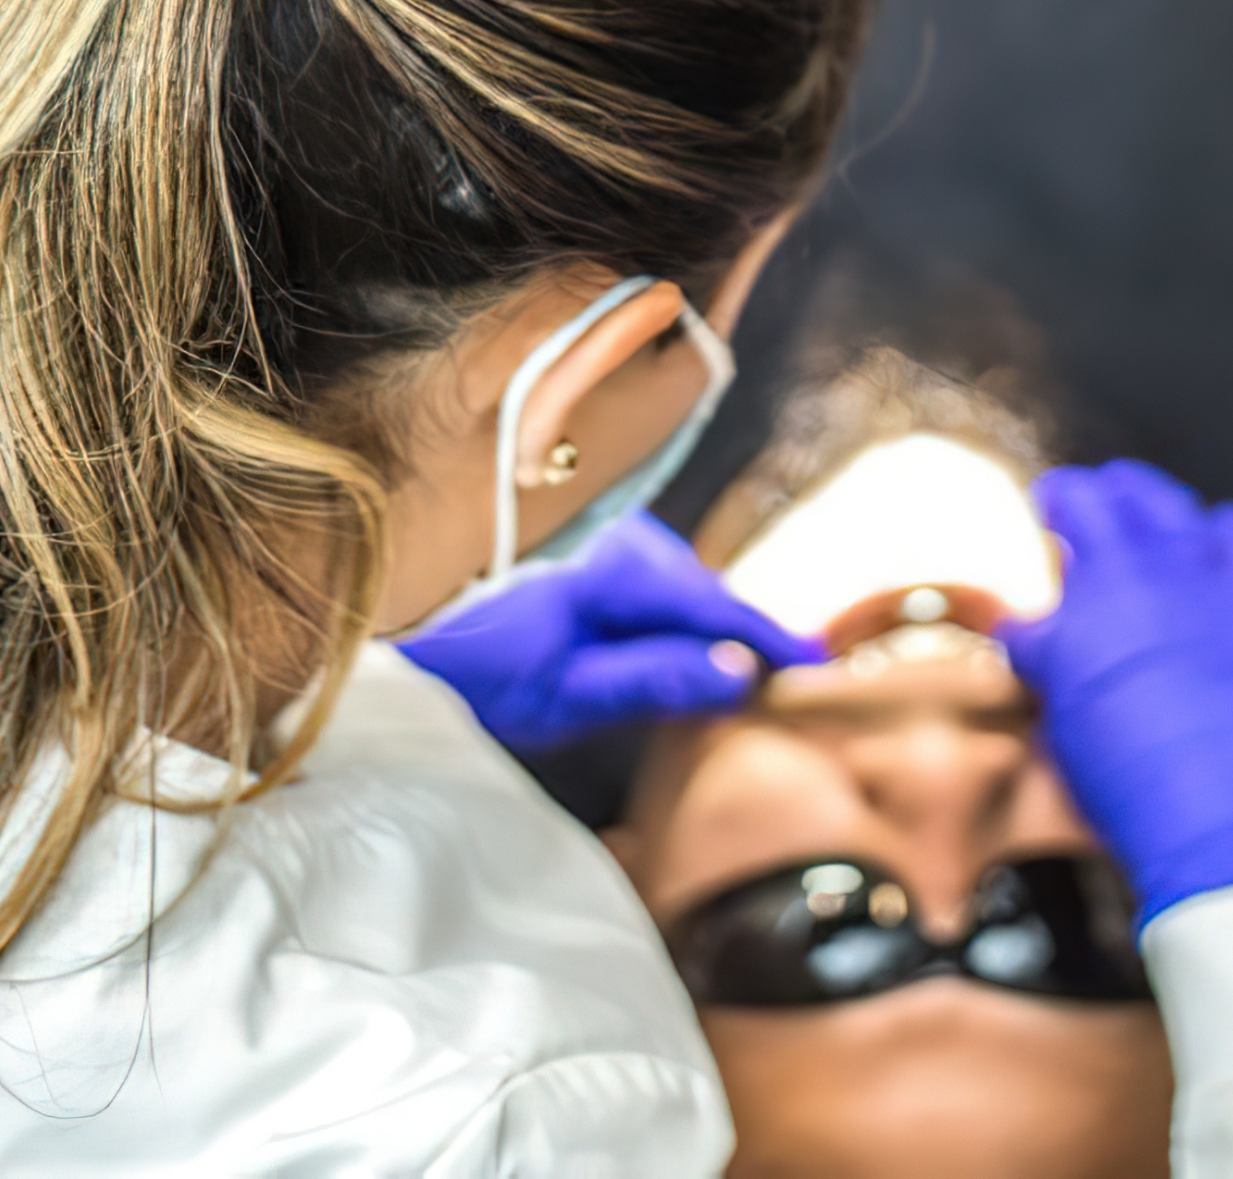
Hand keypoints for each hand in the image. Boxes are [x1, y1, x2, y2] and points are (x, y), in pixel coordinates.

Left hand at [400, 510, 824, 753]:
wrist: (416, 639)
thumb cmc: (479, 672)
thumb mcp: (565, 694)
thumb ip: (654, 678)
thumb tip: (740, 671)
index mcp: (610, 567)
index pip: (712, 601)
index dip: (768, 637)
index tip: (815, 665)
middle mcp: (615, 538)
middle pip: (704, 590)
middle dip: (741, 635)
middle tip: (784, 684)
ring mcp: (607, 541)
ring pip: (686, 588)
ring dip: (708, 629)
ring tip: (735, 677)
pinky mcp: (599, 554)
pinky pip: (661, 586)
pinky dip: (681, 620)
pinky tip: (682, 653)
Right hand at [998, 460, 1232, 925]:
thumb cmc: (1134, 788)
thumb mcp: (1058, 718)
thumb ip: (1041, 655)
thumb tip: (1028, 632)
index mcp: (1088, 594)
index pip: (1065, 507)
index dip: (1053, 503)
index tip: (1048, 513)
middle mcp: (1148, 568)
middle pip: (1115, 494)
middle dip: (1095, 495)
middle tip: (1085, 508)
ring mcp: (1214, 580)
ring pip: (1175, 505)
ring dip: (1151, 505)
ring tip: (1143, 518)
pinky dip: (1222, 534)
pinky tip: (1214, 550)